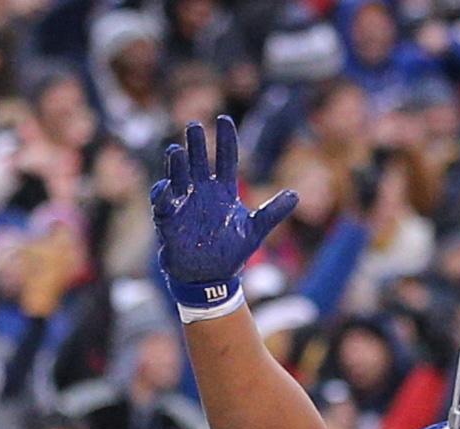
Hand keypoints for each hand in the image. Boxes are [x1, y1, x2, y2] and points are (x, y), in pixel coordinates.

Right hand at [150, 115, 295, 320]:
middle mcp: (202, 192)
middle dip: (195, 144)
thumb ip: (273, 212)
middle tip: (194, 125)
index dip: (225, 140)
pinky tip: (167, 188)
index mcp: (223, 191)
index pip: (225, 158)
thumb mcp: (255, 231)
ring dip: (176, 165)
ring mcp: (184, 204)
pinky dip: (163, 196)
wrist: (210, 279)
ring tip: (176, 150)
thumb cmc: (230, 252)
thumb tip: (296, 195)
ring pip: (178, 178)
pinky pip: (163, 204)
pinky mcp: (169, 220)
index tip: (224, 119)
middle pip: (198, 161)